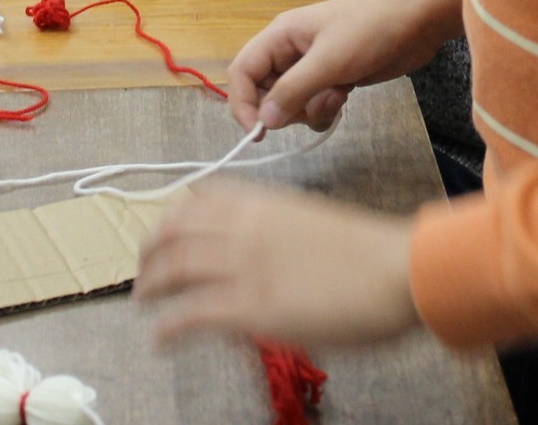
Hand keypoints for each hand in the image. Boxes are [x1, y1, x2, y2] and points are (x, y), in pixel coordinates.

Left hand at [135, 180, 417, 346]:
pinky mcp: (250, 307)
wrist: (395, 268)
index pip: (199, 199)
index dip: (173, 216)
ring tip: (142, 299)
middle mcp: (242, 225)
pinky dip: (168, 327)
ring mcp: (243, 264)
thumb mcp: (309, 223)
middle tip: (143, 268)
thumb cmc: (365, 250)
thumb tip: (250, 259)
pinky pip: (192, 314)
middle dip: (152, 249)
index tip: (164, 230)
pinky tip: (160, 339)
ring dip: (151, 284)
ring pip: (175, 268)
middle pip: (176, 230)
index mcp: (260, 200)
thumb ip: (272, 232)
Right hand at [227, 0, 467, 133]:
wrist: (417, 21)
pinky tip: (346, 94)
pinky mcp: (333, 76)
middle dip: (286, 107)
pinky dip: (326, 107)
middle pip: (265, 90)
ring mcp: (313, 64)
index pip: (243, 71)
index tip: (257, 133)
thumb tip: (263, 122)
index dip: (243, 103)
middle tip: (312, 106)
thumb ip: (293, 91)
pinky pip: (314, 103)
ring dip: (310, 108)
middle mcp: (290, 50)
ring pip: (291, 101)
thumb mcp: (329, 61)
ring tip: (337, 95)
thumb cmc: (370, 31)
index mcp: (280, 35)